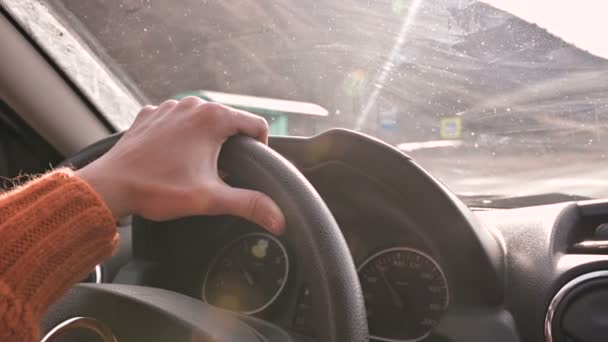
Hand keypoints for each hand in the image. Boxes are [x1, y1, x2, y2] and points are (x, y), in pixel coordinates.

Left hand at [77, 97, 285, 233]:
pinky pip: (177, 122)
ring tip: (194, 168)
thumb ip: (249, 204)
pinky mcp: (151, 115)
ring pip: (202, 121)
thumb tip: (279, 218)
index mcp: (212, 118)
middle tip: (220, 174)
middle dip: (230, 147)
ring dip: (206, 141)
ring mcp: (169, 108)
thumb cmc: (157, 189)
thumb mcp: (210, 199)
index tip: (249, 167)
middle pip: (229, 123)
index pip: (256, 125)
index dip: (260, 149)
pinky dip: (181, 137)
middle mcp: (192, 105)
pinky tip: (173, 158)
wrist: (109, 187)